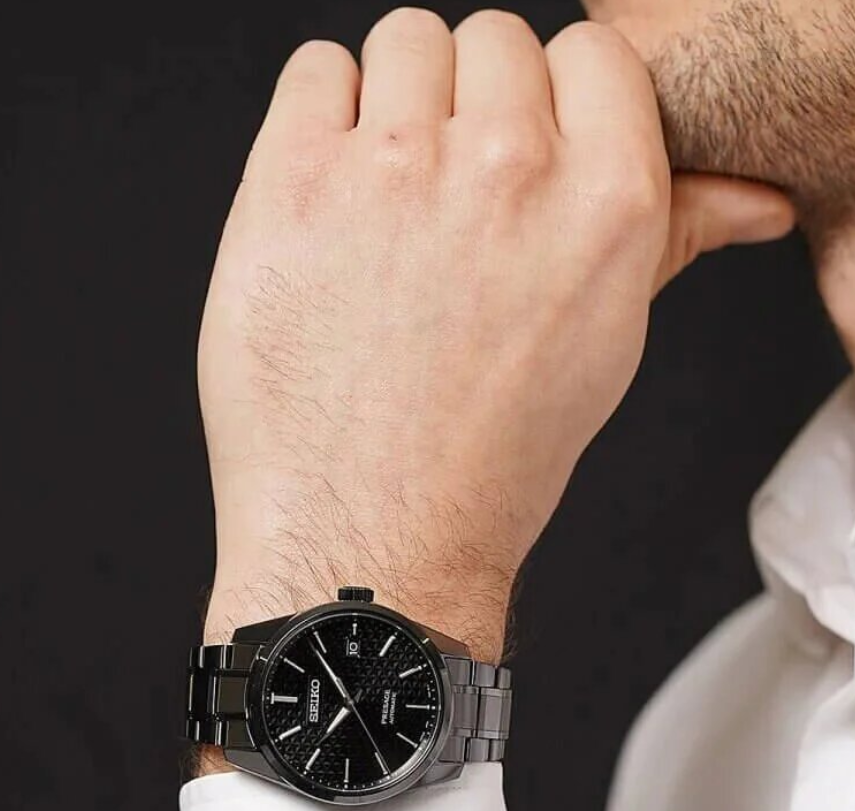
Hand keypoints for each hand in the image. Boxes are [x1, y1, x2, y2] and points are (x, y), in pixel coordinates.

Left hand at [197, 8, 792, 674]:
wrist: (372, 532)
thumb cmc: (484, 461)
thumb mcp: (603, 350)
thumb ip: (667, 240)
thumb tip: (745, 200)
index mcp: (606, 204)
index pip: (591, 54)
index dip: (552, 101)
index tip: (522, 151)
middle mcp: (506, 169)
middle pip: (493, 40)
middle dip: (470, 105)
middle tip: (445, 198)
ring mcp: (392, 171)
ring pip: (403, 42)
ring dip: (394, 103)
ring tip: (383, 202)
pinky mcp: (293, 186)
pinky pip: (314, 71)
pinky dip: (319, 117)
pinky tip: (328, 199)